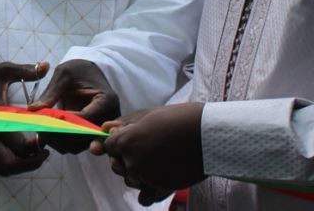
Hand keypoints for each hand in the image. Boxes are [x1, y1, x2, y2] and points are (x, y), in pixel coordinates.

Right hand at [0, 61, 49, 177]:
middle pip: (10, 163)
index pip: (18, 142)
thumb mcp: (2, 71)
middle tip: (44, 152)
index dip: (37, 144)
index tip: (46, 136)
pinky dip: (4, 169)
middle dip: (31, 162)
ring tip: (32, 156)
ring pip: (0, 169)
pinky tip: (13, 157)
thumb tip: (46, 66)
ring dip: (19, 167)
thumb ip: (25, 70)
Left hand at [29, 59, 119, 153]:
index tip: (45, 120)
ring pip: (79, 146)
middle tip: (39, 129)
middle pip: (84, 137)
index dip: (65, 122)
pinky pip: (76, 146)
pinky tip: (47, 133)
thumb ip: (51, 93)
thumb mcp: (64, 75)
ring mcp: (100, 130)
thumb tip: (34, 110)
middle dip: (60, 135)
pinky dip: (60, 142)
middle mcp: (108, 119)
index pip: (87, 119)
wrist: (88, 74)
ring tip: (40, 130)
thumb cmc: (78, 70)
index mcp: (106, 100)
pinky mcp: (90, 136)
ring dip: (58, 142)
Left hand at [91, 103, 205, 205]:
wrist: (208, 135)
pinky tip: (158, 177)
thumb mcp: (148, 116)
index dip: (117, 142)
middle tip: (146, 147)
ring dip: (138, 173)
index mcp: (126, 141)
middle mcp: (132, 161)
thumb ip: (125, 125)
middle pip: (118, 165)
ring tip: (156, 159)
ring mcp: (146, 177)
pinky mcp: (161, 188)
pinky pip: (144, 196)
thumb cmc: (179, 119)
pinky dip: (148, 190)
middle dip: (126, 157)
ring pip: (131, 180)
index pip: (109, 146)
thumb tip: (105, 129)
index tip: (127, 139)